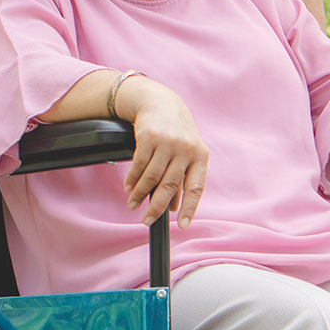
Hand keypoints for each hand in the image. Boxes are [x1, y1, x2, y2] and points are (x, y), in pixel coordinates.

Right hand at [117, 78, 207, 228]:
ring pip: (152, 177)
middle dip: (157, 207)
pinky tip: (129, 187)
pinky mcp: (149, 137)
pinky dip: (133, 179)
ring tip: (134, 204)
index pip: (196, 187)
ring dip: (140, 194)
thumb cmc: (176, 133)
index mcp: (200, 155)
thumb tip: (172, 208)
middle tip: (148, 221)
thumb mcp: (187, 152)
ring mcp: (167, 142)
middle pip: (170, 186)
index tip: (182, 225)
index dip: (189, 208)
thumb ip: (182, 177)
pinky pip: (139, 165)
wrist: (161, 103)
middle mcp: (186, 149)